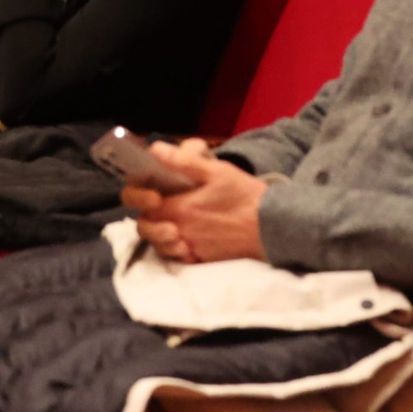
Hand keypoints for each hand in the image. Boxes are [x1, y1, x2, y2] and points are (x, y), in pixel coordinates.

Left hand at [127, 139, 267, 264]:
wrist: (270, 226)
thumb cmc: (245, 195)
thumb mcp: (217, 171)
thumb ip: (183, 161)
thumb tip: (155, 150)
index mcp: (180, 209)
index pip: (144, 207)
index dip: (142, 198)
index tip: (154, 192)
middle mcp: (180, 232)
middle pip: (147, 229)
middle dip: (149, 218)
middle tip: (162, 206)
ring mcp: (190, 248)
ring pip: (160, 245)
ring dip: (160, 235)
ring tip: (173, 222)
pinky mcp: (201, 260)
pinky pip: (178, 259)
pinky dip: (176, 250)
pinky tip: (187, 238)